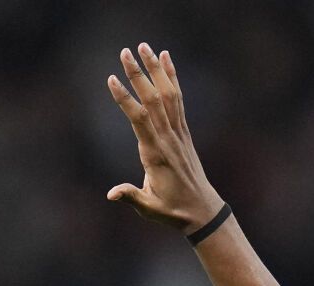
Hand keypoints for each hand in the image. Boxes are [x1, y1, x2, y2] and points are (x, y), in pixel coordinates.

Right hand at [105, 44, 227, 232]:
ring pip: (166, 94)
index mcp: (155, 154)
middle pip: (152, 100)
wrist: (202, 210)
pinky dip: (172, 77)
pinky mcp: (183, 131)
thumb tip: (111, 194)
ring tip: (143, 46)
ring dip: (155, 69)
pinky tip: (166, 58)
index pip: (139, 120)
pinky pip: (177, 99)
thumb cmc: (171, 210)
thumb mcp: (149, 208)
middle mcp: (168, 138)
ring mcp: (178, 132)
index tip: (112, 79)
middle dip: (138, 75)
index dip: (126, 99)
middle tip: (124, 51)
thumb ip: (131, 197)